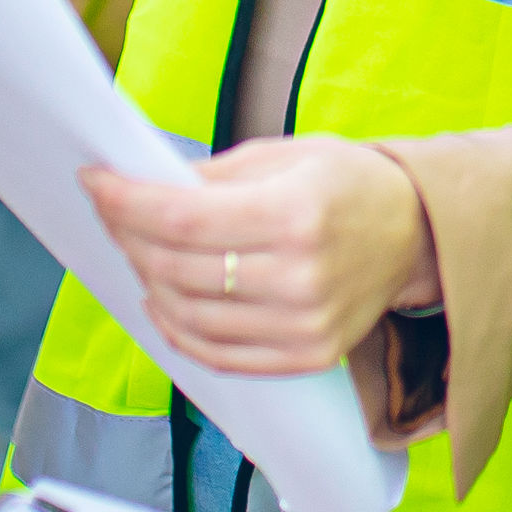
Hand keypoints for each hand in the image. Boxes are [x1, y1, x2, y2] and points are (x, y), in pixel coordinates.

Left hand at [86, 145, 439, 379]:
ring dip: (147, 282)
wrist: (416, 234)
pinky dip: (176, 329)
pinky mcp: (306, 355)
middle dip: (129, 237)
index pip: (182, 217)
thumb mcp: (286, 156)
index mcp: (296, 212)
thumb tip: (144, 188)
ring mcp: (303, 324)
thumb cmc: (350, 184)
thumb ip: (214, 177)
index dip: (126, 201)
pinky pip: (217, 354)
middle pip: (177, 268)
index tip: (95, 181)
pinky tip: (161, 299)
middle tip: (112, 212)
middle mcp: (300, 275)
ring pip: (188, 315)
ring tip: (137, 252)